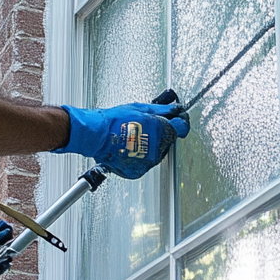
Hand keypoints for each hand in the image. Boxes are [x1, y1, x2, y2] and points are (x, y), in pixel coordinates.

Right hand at [51, 101, 189, 178]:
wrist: (96, 135)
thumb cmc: (114, 121)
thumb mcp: (140, 108)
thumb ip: (162, 110)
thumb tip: (174, 109)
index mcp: (162, 131)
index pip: (183, 128)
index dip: (179, 122)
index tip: (176, 120)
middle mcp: (158, 149)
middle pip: (168, 141)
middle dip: (160, 134)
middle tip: (144, 127)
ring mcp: (148, 162)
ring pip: (156, 153)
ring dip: (149, 146)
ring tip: (132, 137)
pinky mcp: (138, 171)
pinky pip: (144, 163)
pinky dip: (138, 157)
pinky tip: (129, 147)